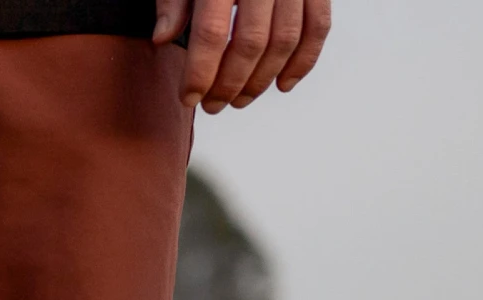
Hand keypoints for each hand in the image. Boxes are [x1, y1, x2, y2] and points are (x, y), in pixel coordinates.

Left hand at [154, 0, 330, 112]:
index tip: (189, 98)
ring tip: (239, 100)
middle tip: (213, 106)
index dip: (200, 73)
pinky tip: (282, 85)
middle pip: (250, 44)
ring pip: (284, 41)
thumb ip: (173, 1)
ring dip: (261, 81)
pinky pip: (319, 25)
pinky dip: (304, 61)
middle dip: (229, 84)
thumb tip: (163, 39)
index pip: (213, 33)